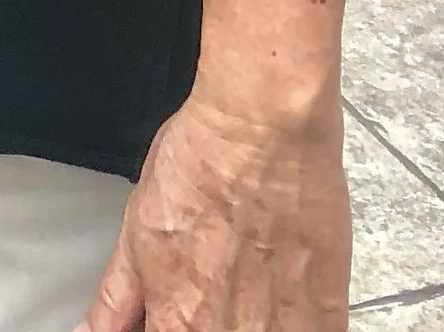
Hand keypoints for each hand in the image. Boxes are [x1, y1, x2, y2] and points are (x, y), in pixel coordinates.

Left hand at [78, 91, 349, 331]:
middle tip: (209, 286)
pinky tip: (274, 294)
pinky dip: (285, 323)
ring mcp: (284, 331)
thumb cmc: (203, 167)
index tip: (167, 312)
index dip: (165, 325)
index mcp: (180, 323)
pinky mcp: (327, 316)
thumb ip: (116, 299)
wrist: (264, 131)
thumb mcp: (136, 232)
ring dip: (245, 322)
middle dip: (205, 322)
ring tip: (241, 285)